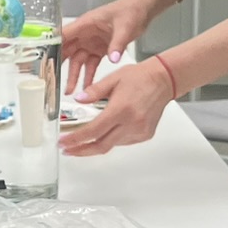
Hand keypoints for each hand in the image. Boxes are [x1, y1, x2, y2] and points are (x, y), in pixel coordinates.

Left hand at [58, 58, 175, 156]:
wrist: (163, 80)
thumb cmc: (140, 77)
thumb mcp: (112, 79)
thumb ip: (93, 91)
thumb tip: (78, 100)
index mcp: (121, 109)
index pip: (93, 131)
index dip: (75, 139)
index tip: (63, 142)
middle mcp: (131, 123)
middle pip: (101, 145)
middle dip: (81, 150)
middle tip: (67, 150)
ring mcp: (139, 131)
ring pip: (111, 145)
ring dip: (96, 143)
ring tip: (83, 138)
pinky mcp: (145, 135)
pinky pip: (122, 142)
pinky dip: (110, 139)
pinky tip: (105, 131)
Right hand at [59, 0, 156, 97]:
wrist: (142, 11)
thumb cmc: (131, 11)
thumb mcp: (125, 27)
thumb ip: (117, 44)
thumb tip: (113, 58)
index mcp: (86, 24)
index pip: (64, 35)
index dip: (53, 47)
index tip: (45, 60)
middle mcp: (85, 34)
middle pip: (67, 51)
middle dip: (59, 66)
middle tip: (53, 80)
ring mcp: (91, 42)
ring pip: (77, 61)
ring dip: (74, 75)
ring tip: (70, 91)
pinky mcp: (99, 49)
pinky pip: (90, 65)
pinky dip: (88, 75)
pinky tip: (87, 87)